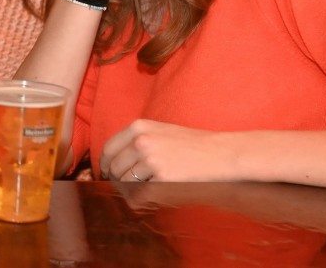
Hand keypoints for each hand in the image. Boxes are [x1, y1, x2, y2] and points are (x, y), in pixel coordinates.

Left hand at [100, 119, 237, 182]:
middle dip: (116, 179)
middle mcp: (141, 141)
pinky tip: (150, 195)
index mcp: (139, 127)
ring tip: (144, 189)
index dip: (105, 164)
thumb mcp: (160, 131)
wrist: (220, 153)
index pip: (108, 149)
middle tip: (124, 187)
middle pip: (114, 167)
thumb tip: (113, 160)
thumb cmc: (192, 144)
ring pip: (125, 182)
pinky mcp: (162, 177)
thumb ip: (137, 141)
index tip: (106, 174)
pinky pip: (140, 194)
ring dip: (130, 189)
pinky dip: (140, 198)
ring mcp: (151, 159)